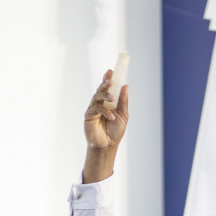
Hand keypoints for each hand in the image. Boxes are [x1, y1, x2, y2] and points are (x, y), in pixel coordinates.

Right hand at [82, 68, 129, 182]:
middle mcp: (100, 104)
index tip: (111, 70)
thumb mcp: (123, 115)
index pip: (107, 88)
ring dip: (105, 95)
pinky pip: (96, 108)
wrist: (107, 145)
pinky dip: (105, 111)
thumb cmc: (115, 131)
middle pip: (101, 90)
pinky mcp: (89, 115)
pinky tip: (111, 117)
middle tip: (111, 80)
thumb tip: (126, 86)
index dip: (108, 78)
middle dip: (105, 83)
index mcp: (108, 102)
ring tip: (112, 99)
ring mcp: (93, 109)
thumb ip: (123, 101)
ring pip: (97, 96)